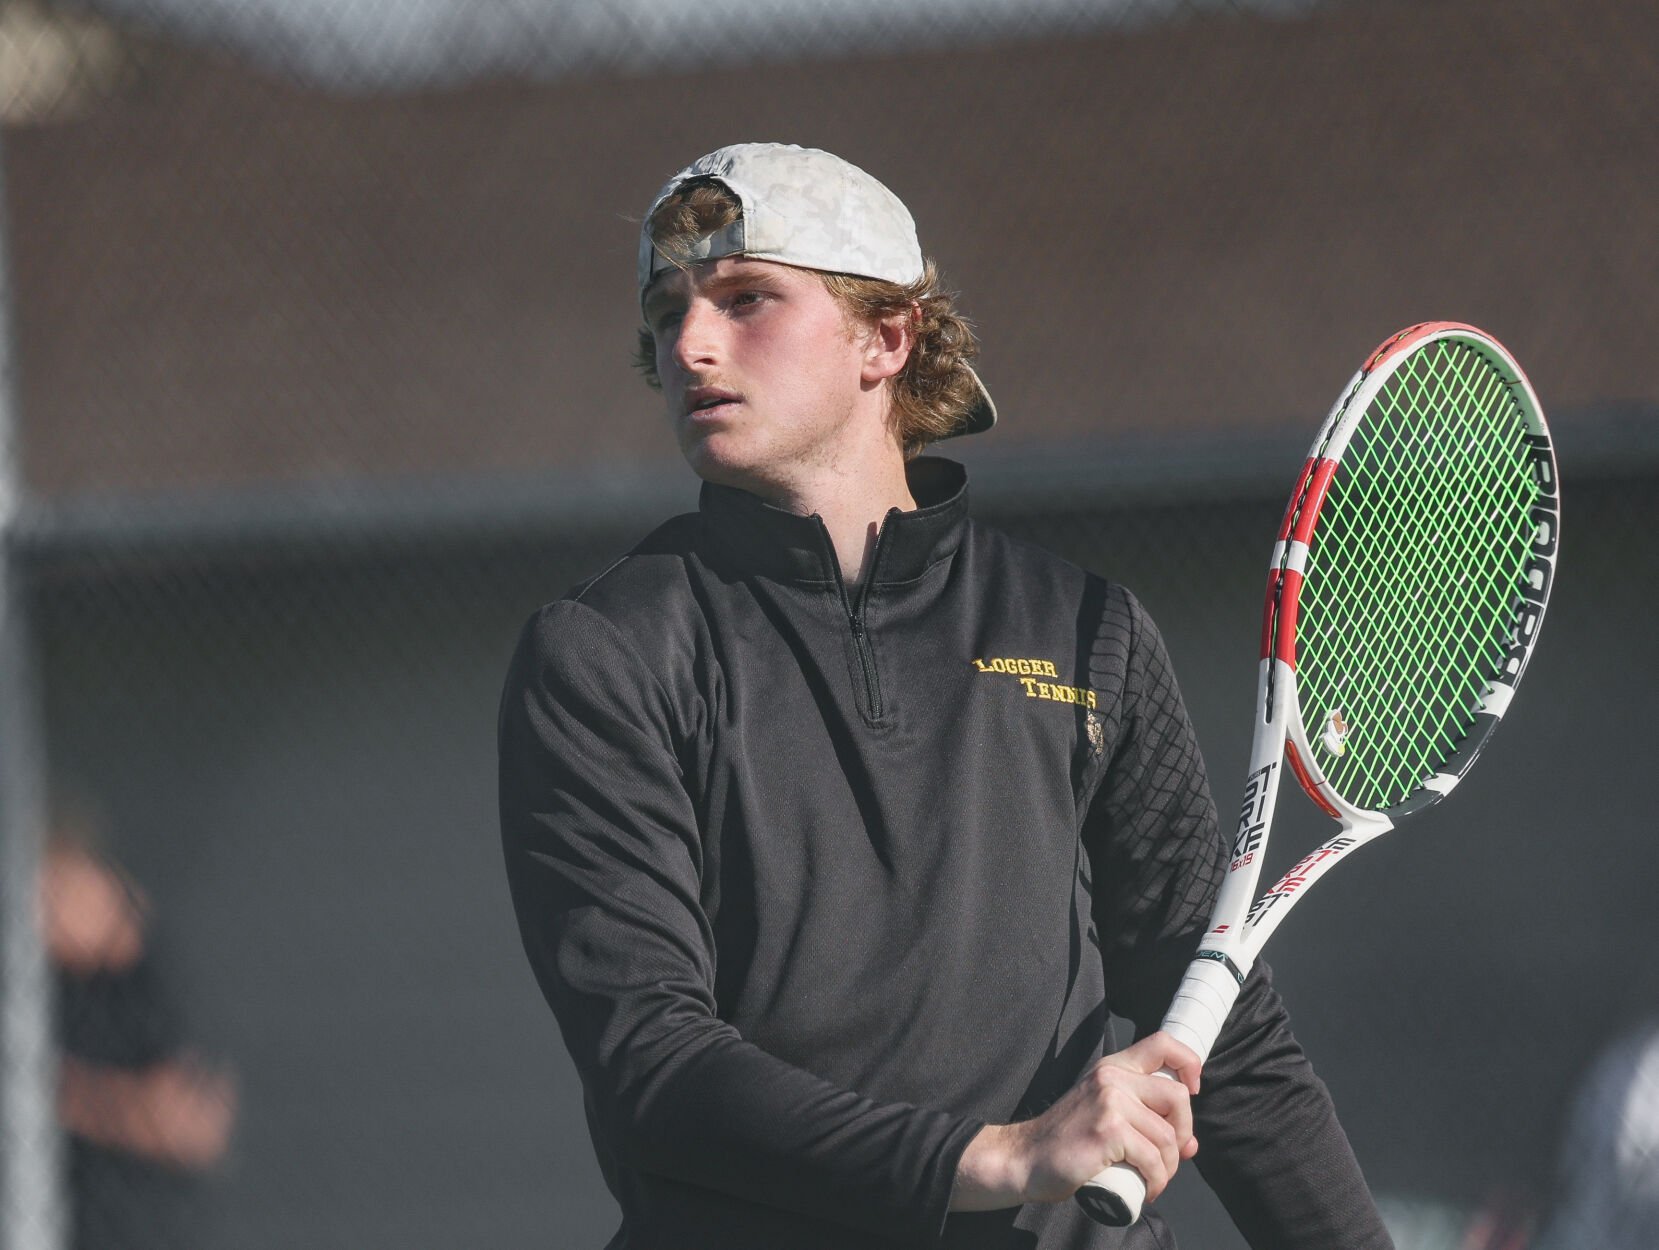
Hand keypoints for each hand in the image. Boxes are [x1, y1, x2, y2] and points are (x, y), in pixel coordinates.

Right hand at [951, 1031, 1200, 1210]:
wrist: (1026, 1158)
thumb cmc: (1067, 1141)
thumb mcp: (1103, 1112)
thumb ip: (1142, 1117)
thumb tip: (1191, 1143)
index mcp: (1112, 1067)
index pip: (1163, 1044)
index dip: (1189, 1064)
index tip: (1192, 1091)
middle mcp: (1112, 1077)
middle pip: (1178, 1096)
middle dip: (1184, 1132)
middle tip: (1169, 1156)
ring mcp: (1109, 1102)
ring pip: (1168, 1135)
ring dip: (1168, 1167)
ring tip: (1153, 1180)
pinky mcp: (1107, 1131)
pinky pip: (1153, 1159)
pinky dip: (1157, 1181)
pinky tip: (1147, 1190)